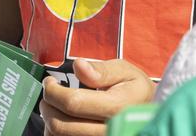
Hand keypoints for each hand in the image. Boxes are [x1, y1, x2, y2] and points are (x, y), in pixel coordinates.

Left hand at [40, 59, 155, 135]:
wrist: (148, 115)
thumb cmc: (134, 90)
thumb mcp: (125, 71)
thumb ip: (102, 70)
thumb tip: (78, 66)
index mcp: (117, 107)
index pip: (73, 103)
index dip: (53, 91)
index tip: (50, 82)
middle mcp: (108, 130)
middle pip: (61, 125)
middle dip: (47, 105)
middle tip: (49, 93)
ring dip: (49, 120)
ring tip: (55, 106)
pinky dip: (56, 132)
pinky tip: (62, 120)